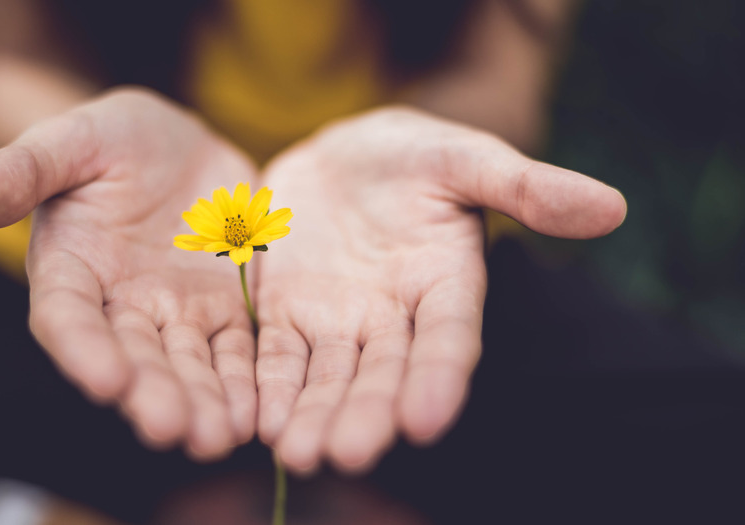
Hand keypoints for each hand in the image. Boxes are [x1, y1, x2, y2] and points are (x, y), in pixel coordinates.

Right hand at [0, 88, 259, 459]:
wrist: (176, 145)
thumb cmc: (111, 139)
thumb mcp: (71, 140)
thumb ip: (23, 169)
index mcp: (72, 269)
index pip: (69, 318)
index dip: (83, 350)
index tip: (106, 381)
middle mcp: (120, 304)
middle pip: (134, 356)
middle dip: (152, 394)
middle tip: (172, 429)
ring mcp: (175, 312)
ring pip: (188, 364)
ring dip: (202, 402)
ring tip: (218, 437)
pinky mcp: (224, 309)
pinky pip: (236, 350)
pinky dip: (244, 382)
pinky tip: (257, 414)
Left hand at [255, 107, 626, 472]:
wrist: (341, 156)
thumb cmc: (412, 156)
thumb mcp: (465, 158)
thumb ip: (525, 186)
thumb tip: (612, 207)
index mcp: (445, 284)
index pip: (448, 338)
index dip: (439, 377)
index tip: (426, 420)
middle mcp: (393, 317)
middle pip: (382, 373)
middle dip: (366, 414)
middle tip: (348, 453)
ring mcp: (337, 321)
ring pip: (327, 377)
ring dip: (313, 415)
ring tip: (298, 454)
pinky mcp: (286, 314)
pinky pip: (276, 356)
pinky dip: (269, 387)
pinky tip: (258, 421)